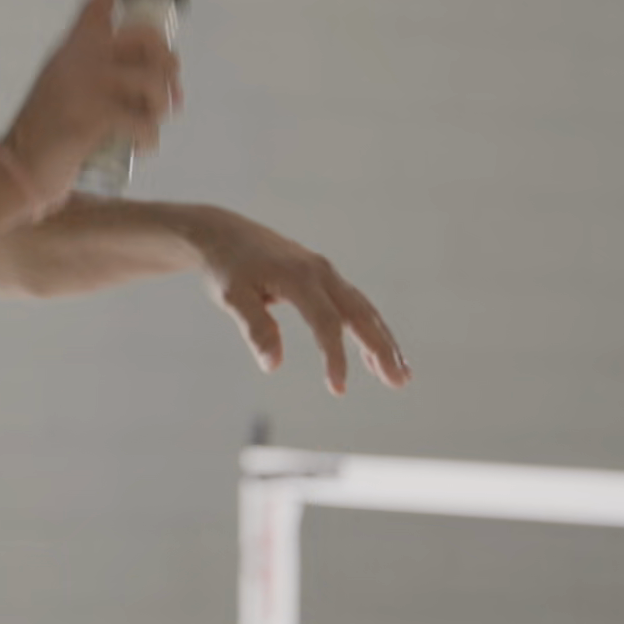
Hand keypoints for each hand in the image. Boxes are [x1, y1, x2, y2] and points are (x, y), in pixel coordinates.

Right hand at [0, 0, 183, 206]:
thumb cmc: (47, 135)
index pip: (100, 0)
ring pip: (155, 82)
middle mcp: (80, 56)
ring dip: (163, 109)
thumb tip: (157, 77)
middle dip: (170, 69)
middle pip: (148, 40)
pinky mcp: (95, 115)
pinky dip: (151, 139)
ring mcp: (88, 83)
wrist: (19, 167)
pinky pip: (146, 122)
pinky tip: (141, 148)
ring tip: (151, 126)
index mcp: (72, 46)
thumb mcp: (65, 88)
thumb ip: (96, 73)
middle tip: (172, 98)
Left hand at [194, 210, 410, 394]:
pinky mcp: (323, 278)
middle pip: (360, 314)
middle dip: (381, 348)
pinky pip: (353, 306)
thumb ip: (255, 328)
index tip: (338, 390)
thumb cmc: (225, 267)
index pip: (326, 322)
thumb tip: (273, 365)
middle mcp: (320, 272)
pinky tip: (374, 358)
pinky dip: (368, 330)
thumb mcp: (232, 297)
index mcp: (299, 277)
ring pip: (363, 310)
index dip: (335, 357)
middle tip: (399, 381)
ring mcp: (325, 273)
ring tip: (399, 375)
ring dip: (382, 342)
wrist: (223, 234)